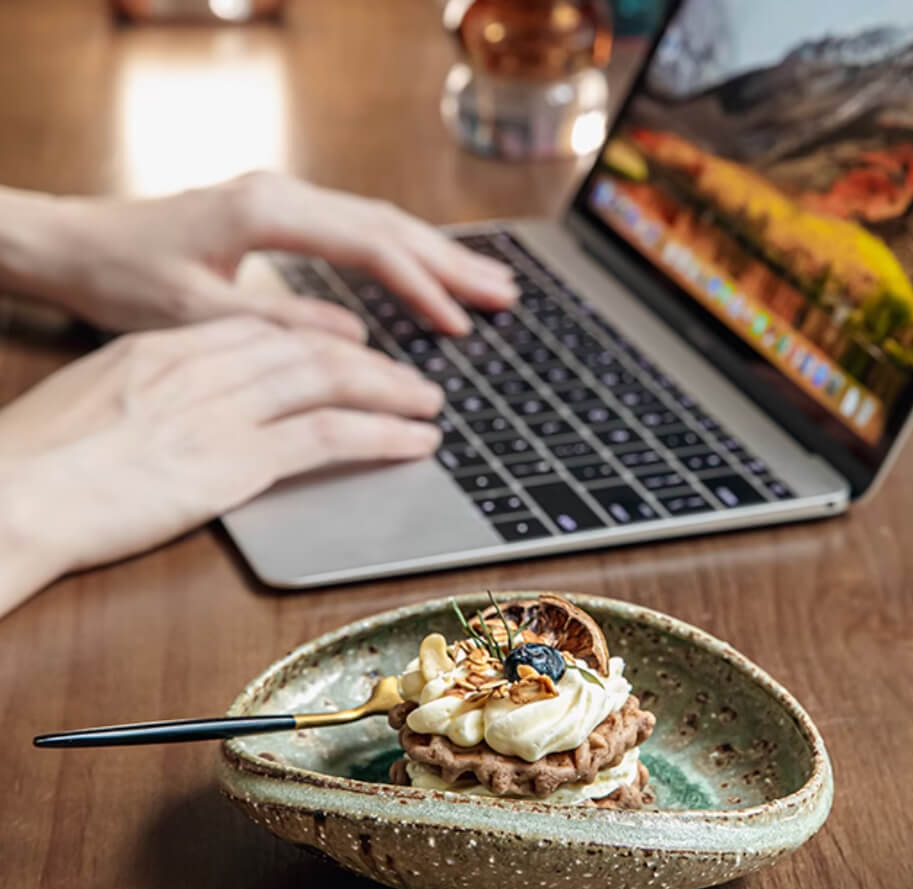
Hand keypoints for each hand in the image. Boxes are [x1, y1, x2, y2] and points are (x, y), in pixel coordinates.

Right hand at [0, 316, 443, 616]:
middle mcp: (203, 366)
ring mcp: (223, 409)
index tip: (352, 352)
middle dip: (372, 362)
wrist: (12, 494)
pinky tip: (414, 441)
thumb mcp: (98, 402)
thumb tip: (183, 407)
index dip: (321, 341)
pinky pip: (329, 436)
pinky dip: (382, 435)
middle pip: (310, 349)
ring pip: (331, 383)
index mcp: (165, 347)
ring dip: (392, 392)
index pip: (266, 332)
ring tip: (430, 405)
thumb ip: (153, 391)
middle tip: (411, 376)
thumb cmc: (38, 461)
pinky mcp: (235, 459)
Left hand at [15, 172, 517, 336]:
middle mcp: (284, 196)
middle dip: (453, 263)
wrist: (76, 246)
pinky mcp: (279, 216)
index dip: (422, 288)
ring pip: (380, 223)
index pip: (371, 248)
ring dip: (436, 255)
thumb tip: (355, 340)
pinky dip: (400, 254)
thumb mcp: (198, 314)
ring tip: (488, 282)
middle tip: (507, 293)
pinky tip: (424, 271)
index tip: (460, 324)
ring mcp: (284, 201)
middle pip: (390, 226)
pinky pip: (357, 230)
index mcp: (270, 213)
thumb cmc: (124, 278)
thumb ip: (281, 324)